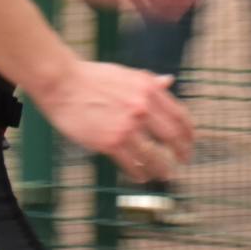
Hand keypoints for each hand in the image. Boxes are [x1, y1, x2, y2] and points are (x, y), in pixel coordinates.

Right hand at [32, 60, 193, 183]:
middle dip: (181, 153)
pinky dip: (139, 173)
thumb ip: (149, 81)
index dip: (189, 134)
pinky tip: (141, 176)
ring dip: (162, 169)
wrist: (61, 82)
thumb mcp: (125, 74)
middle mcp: (142, 107)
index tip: (189, 143)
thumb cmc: (91, 77)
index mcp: (148, 89)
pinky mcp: (110, 142)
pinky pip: (132, 164)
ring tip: (164, 175)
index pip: (180, 116)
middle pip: (172, 138)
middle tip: (182, 162)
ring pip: (154, 156)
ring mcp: (127, 126)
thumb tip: (169, 81)